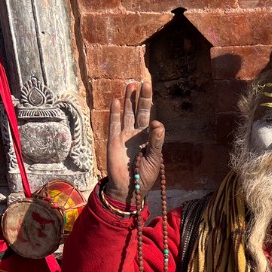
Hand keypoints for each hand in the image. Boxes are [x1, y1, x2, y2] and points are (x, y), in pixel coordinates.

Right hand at [106, 81, 164, 203]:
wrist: (127, 188)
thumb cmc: (144, 176)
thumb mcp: (154, 159)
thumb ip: (156, 141)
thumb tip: (157, 123)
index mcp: (149, 139)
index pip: (152, 121)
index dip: (154, 118)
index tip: (154, 124)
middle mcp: (137, 134)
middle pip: (140, 112)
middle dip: (142, 99)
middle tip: (145, 83)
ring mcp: (125, 136)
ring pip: (127, 114)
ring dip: (129, 100)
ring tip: (131, 85)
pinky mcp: (114, 140)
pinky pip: (114, 123)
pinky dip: (115, 112)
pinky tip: (117, 100)